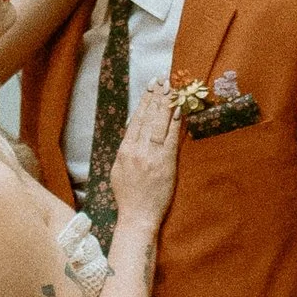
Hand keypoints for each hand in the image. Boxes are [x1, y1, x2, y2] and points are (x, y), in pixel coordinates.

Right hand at [110, 80, 181, 231]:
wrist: (137, 216)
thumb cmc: (127, 196)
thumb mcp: (118, 170)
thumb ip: (125, 151)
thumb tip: (132, 133)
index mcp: (124, 151)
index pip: (135, 120)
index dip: (143, 102)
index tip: (150, 88)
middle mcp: (137, 150)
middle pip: (148, 118)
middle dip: (156, 97)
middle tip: (162, 80)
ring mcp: (152, 156)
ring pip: (159, 124)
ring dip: (166, 104)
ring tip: (171, 89)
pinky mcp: (166, 164)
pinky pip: (172, 138)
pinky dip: (175, 123)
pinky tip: (179, 110)